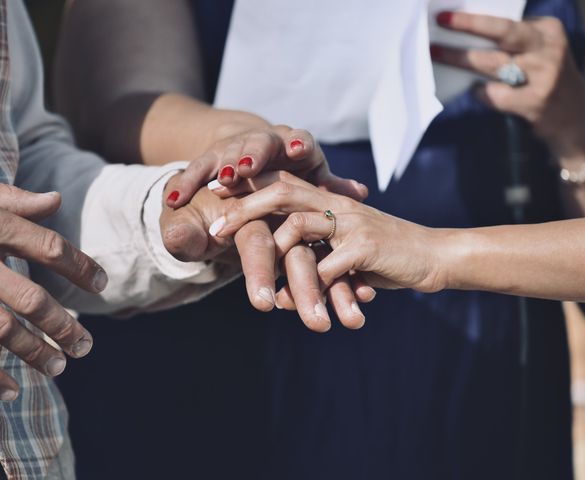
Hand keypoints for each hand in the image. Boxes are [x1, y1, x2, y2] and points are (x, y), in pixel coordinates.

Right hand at [0, 185, 107, 400]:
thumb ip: (12, 201)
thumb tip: (56, 200)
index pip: (48, 247)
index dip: (80, 266)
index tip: (103, 284)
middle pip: (31, 299)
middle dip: (63, 325)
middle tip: (86, 345)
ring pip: (1, 330)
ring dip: (33, 353)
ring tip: (59, 366)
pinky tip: (11, 391)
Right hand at [165, 126, 367, 208]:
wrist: (253, 159)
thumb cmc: (291, 178)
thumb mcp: (311, 183)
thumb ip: (330, 189)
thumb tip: (362, 193)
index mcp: (296, 146)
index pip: (300, 139)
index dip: (299, 143)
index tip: (298, 149)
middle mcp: (265, 142)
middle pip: (260, 142)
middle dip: (253, 154)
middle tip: (246, 168)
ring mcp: (235, 149)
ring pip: (226, 152)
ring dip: (221, 166)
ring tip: (218, 181)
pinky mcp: (210, 160)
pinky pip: (195, 170)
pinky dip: (185, 184)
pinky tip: (174, 198)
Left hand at [209, 172, 446, 301]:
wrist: (433, 257)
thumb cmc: (386, 257)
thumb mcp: (347, 251)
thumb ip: (317, 257)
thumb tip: (283, 291)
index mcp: (331, 202)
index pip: (284, 184)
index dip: (249, 188)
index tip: (216, 197)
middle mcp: (339, 206)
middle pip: (283, 193)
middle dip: (245, 209)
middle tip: (215, 230)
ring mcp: (353, 223)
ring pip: (300, 225)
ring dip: (275, 254)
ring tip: (260, 283)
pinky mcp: (367, 247)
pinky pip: (328, 264)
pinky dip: (313, 285)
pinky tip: (306, 305)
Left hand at [431, 11, 584, 163]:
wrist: (576, 119)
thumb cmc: (545, 80)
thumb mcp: (539, 52)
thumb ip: (513, 43)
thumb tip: (466, 34)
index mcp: (548, 30)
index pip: (507, 20)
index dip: (476, 17)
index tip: (448, 13)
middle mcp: (548, 48)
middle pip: (503, 32)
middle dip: (469, 24)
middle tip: (441, 21)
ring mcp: (544, 75)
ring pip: (493, 63)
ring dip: (461, 59)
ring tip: (437, 54)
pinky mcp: (535, 101)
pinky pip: (496, 94)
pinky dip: (480, 92)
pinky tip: (473, 90)